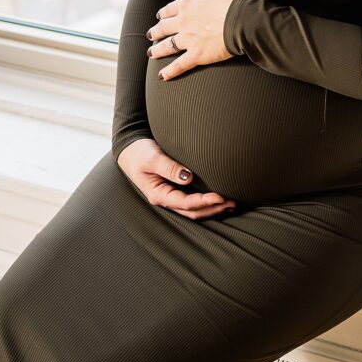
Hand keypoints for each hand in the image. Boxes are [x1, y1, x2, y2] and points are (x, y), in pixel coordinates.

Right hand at [116, 138, 236, 218]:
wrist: (130, 150)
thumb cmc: (139, 153)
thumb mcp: (152, 158)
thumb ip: (169, 167)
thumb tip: (188, 177)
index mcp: (159, 195)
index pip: (186, 203)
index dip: (204, 201)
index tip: (220, 196)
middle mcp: (166, 198)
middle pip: (193, 211)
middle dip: (213, 208)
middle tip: (232, 202)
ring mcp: (171, 195)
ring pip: (194, 209)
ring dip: (212, 208)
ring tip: (231, 203)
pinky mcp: (175, 189)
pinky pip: (192, 200)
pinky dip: (206, 202)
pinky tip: (219, 199)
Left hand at [146, 0, 247, 80]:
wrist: (242, 20)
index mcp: (187, 5)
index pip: (169, 10)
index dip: (163, 14)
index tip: (160, 17)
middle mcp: (183, 22)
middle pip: (164, 28)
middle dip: (155, 32)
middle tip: (150, 35)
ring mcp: (188, 40)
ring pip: (167, 46)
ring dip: (157, 50)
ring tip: (151, 54)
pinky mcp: (196, 55)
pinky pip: (179, 65)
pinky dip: (170, 72)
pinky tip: (162, 76)